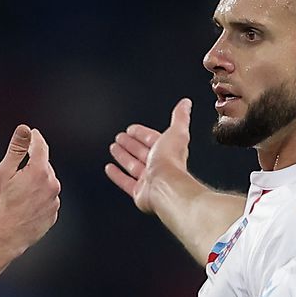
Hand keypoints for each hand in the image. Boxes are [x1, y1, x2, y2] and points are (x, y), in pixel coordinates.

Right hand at [0, 124, 60, 253]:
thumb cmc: (0, 206)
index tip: (31, 134)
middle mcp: (52, 185)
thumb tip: (24, 130)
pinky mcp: (53, 214)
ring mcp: (54, 201)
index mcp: (39, 172)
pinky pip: (47, 199)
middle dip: (32, 166)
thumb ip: (17, 149)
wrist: (4, 236)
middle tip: (15, 177)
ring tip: (18, 196)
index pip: (41, 146)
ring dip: (36, 183)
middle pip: (44, 166)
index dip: (34, 138)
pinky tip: (24, 206)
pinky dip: (39, 198)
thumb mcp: (4, 173)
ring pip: (47, 183)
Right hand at [105, 97, 192, 214]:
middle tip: (120, 137)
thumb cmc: (171, 162)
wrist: (165, 185)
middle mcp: (158, 165)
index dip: (141, 133)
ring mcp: (148, 179)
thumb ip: (180, 118)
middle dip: (130, 144)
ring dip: (123, 156)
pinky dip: (117, 175)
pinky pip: (126, 182)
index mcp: (166, 151)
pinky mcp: (139, 192)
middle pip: (141, 152)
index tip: (131, 129)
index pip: (152, 139)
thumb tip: (186, 104)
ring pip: (133, 165)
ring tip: (114, 148)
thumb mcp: (176, 132)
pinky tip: (110, 168)